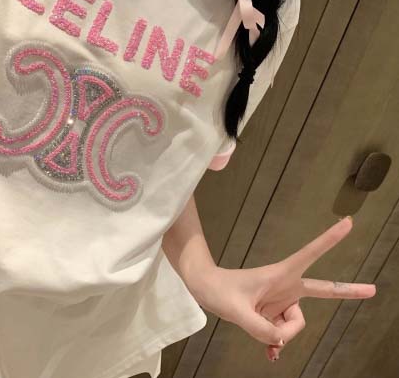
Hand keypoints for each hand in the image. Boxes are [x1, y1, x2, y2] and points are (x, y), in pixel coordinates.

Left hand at [189, 216, 375, 361]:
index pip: (311, 253)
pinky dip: (277, 343)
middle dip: (346, 291)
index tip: (349, 223)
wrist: (205, 288)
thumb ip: (260, 330)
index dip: (330, 239)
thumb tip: (280, 343)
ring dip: (280, 336)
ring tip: (260, 335)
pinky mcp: (271, 312)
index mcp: (281, 274)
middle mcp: (286, 285)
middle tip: (373, 290)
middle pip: (321, 292)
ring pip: (295, 324)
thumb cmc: (218, 289)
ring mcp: (280, 299)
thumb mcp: (236, 311)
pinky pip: (283, 332)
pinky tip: (270, 354)